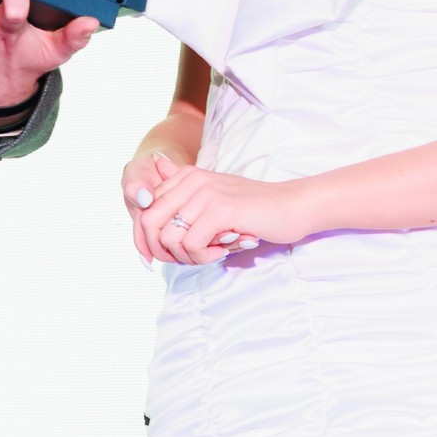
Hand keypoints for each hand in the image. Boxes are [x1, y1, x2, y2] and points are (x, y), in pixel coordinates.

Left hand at [138, 164, 312, 264]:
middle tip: (188, 259)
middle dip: (161, 251)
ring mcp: (205, 193)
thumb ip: (182, 203)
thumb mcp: (213, 202)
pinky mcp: (221, 210)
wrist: (293, 206)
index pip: (145, 210)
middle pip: (148, 222)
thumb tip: (144, 209)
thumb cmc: (253, 210)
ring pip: (169, 238)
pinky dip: (204, 257)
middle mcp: (191, 180)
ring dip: (188, 256)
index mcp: (185, 176)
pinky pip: (192, 244)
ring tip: (211, 254)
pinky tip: (223, 252)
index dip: (146, 240)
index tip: (158, 258)